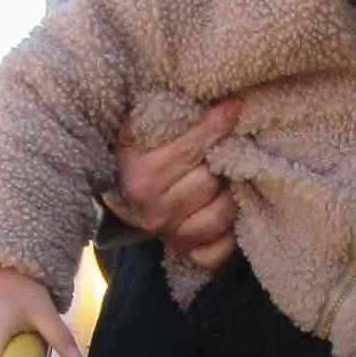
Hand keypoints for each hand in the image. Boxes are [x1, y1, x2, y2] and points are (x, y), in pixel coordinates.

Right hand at [113, 104, 240, 271]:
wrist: (120, 200)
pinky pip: (221, 249)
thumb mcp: (139, 132)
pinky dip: (228, 234)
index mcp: (141, 178)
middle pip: (209, 181)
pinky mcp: (188, 254)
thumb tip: (223, 102)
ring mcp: (172, 237)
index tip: (235, 108)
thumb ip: (168, 114)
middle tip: (217, 155)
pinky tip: (221, 211)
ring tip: (222, 182)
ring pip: (221, 213)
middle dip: (217, 165)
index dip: (216, 126)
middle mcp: (155, 212)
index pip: (190, 149)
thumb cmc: (136, 158)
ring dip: (227, 195)